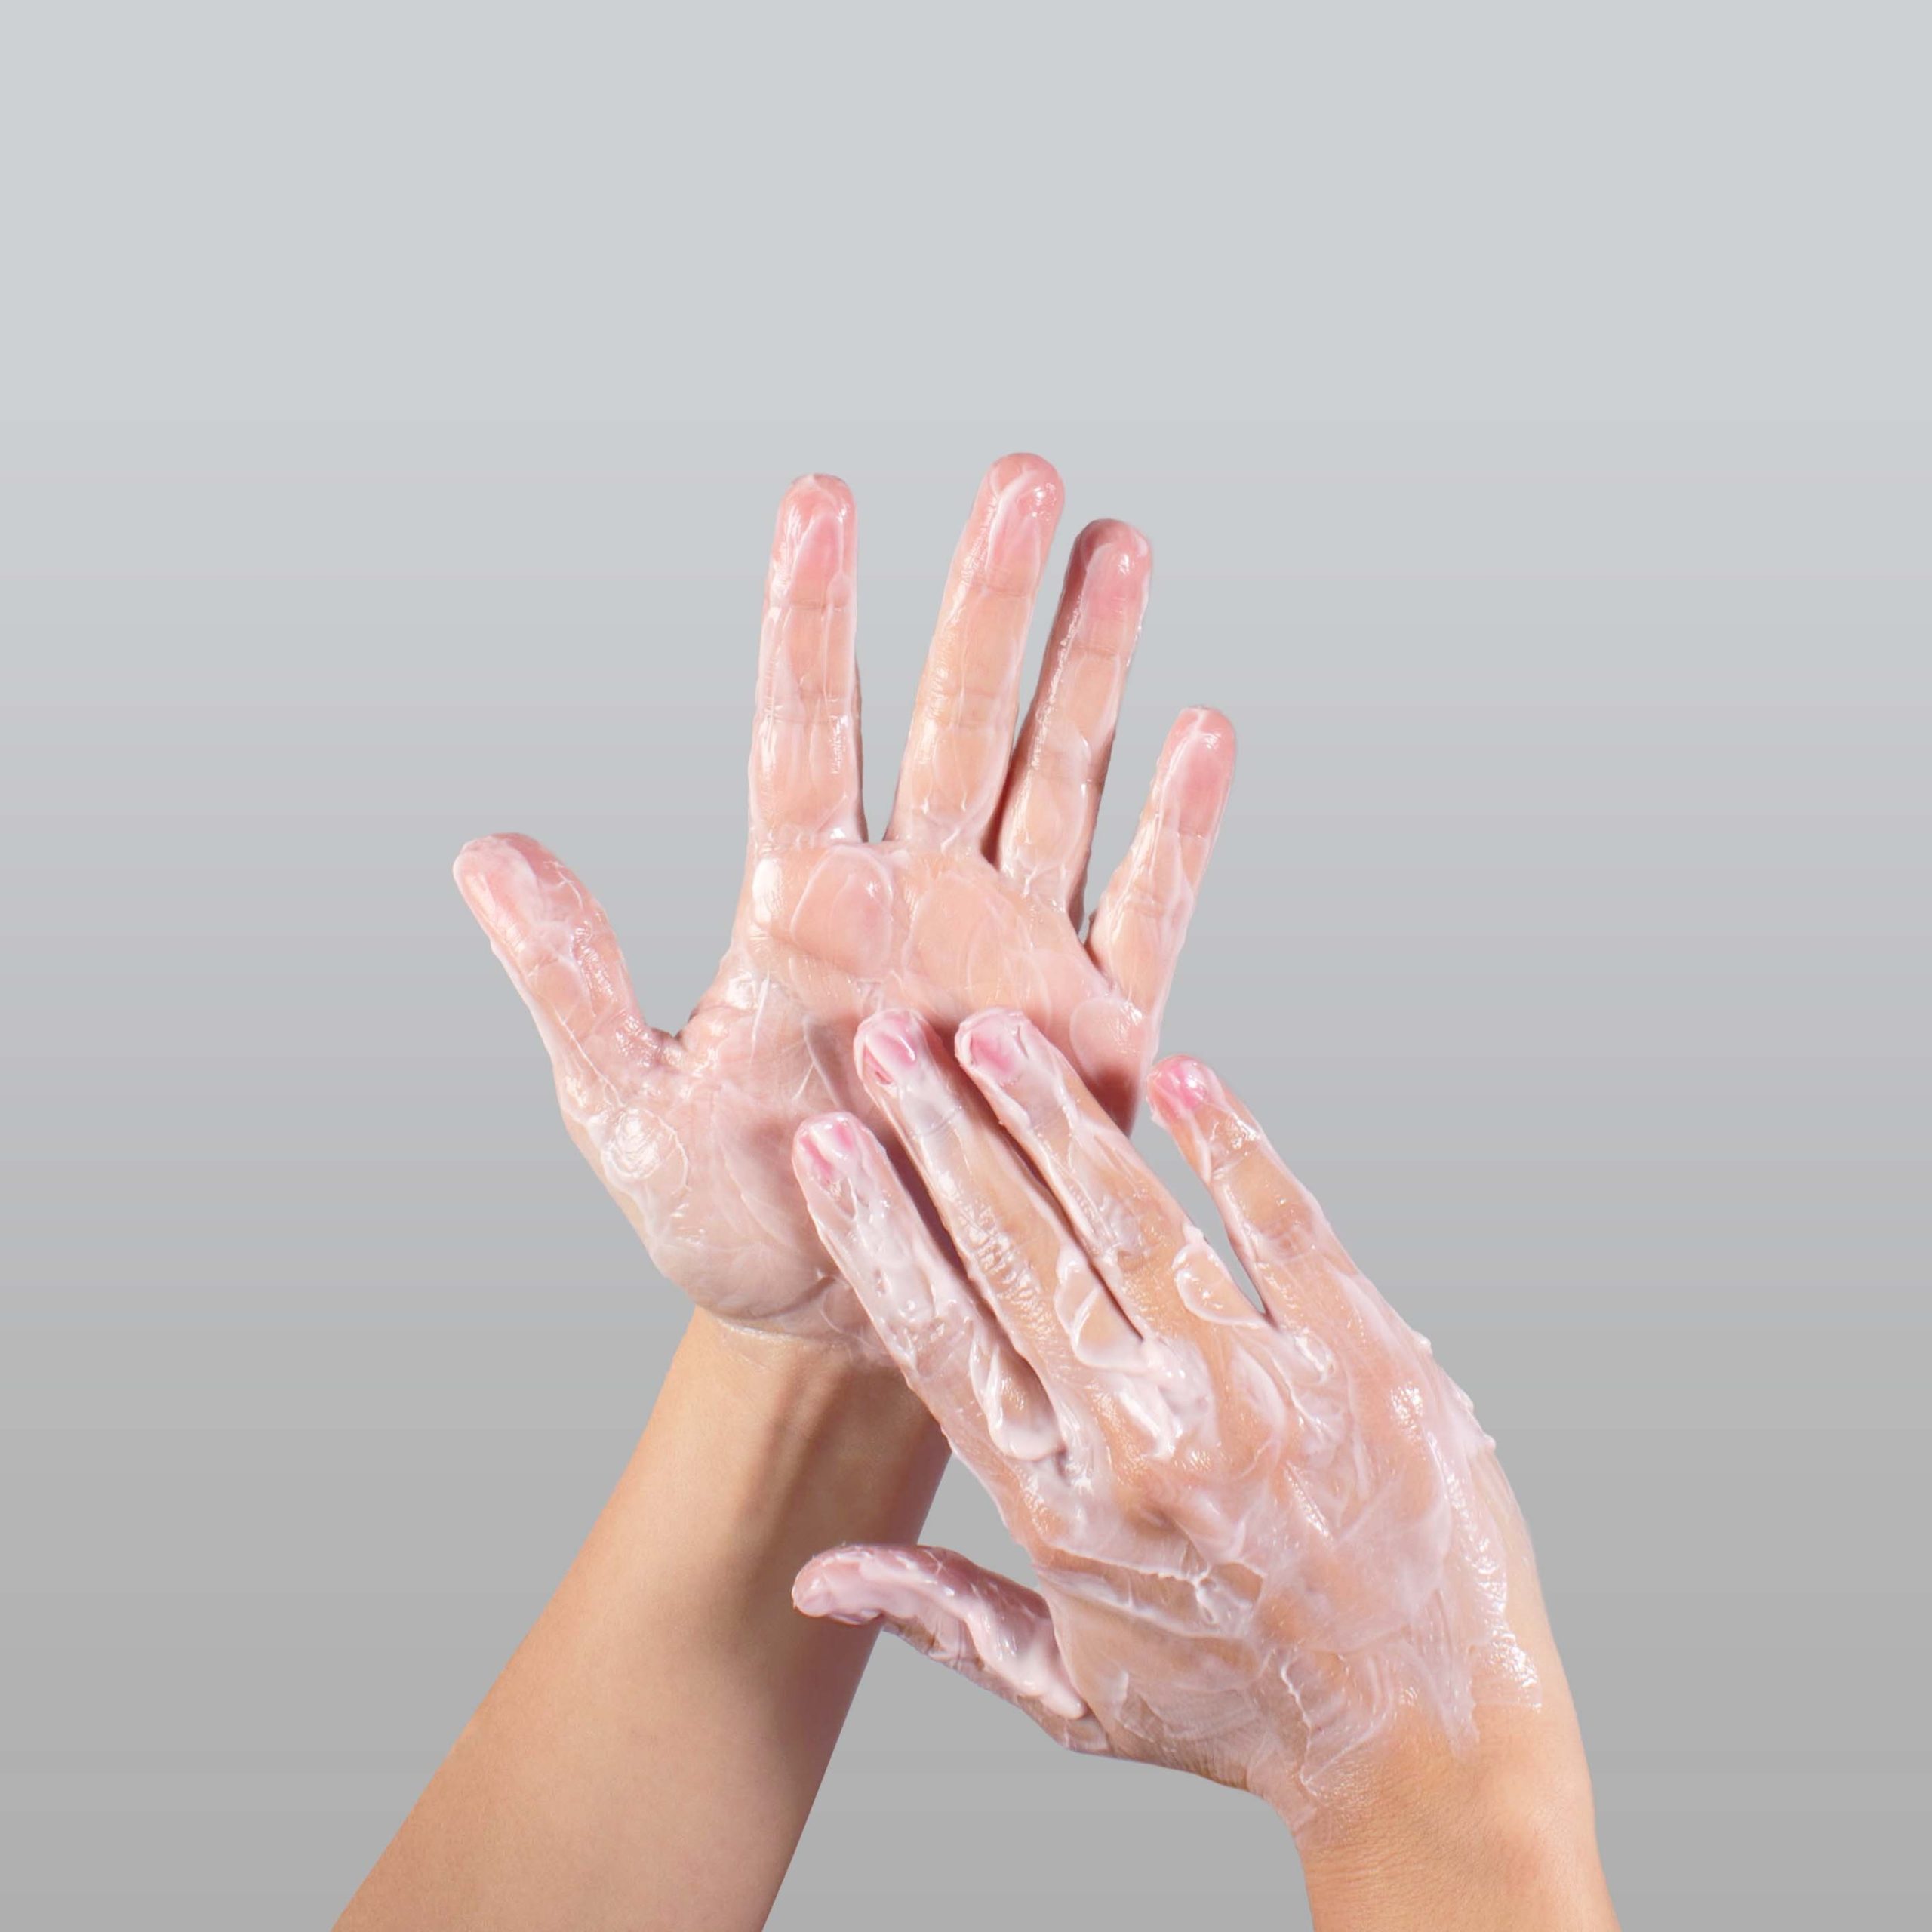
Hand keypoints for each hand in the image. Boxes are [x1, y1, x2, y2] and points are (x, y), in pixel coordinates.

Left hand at [453, 456, 1233, 1338]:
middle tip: (1023, 475)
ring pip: (1059, 781)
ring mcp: (1014, 950)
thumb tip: (484, 852)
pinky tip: (1201, 729)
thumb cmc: (733, 1216)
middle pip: (958, 725)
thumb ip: (573, 983)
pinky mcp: (1098, 1026)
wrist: (853, 1319)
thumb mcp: (628, 1113)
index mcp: (802, 908)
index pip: (806, 732)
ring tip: (1116, 547)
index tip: (822, 497)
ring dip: (1091, 671)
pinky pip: (1143, 911)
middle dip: (989, 603)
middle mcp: (916, 899)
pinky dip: (1173, 830)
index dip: (813, 621)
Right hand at [788, 1008, 1603, 1885]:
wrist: (1432, 1748)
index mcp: (1066, 1507)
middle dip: (942, 1136)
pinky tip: (1177, 1077)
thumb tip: (815, 1581)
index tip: (826, 1145)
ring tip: (997, 1034)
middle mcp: (1151, 1436)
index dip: (875, 1230)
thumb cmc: (1241, 1713)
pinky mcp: (1364, 1356)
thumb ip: (941, 1614)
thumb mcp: (1073, 1690)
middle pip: (1020, 1251)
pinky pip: (1281, 1223)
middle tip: (891, 1042)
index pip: (940, 1338)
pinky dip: (1226, 1145)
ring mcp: (1262, 1388)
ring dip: (1054, 1115)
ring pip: (1133, 1218)